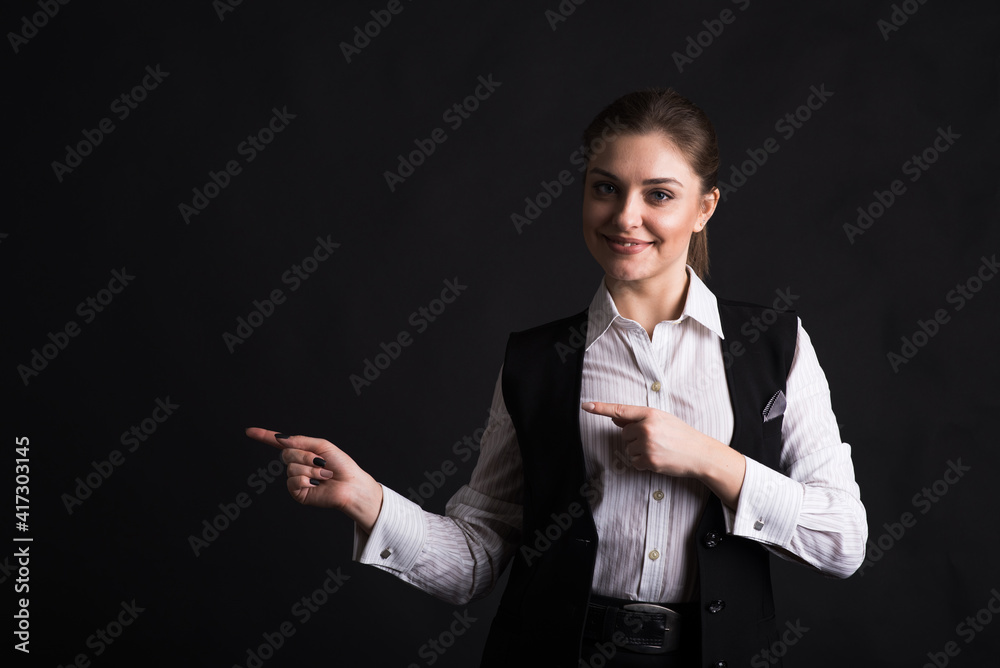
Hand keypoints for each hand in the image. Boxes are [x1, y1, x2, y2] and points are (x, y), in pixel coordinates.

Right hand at [245, 428, 382, 532]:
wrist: (350, 485)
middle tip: (321, 462)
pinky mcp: (298, 492)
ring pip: (292, 468)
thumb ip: (299, 441)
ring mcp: (296, 479)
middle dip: (305, 456)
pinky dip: (308, 480)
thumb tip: (280, 438)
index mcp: (302, 451)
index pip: (279, 443)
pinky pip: (294, 481)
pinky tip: (318, 484)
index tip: (249, 431)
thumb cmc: (341, 465)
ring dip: (311, 469)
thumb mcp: (321, 446)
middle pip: (287, 454)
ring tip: (323, 475)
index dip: (264, 436)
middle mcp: (297, 465)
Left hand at [581, 402, 745, 506]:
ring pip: (628, 450)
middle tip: (655, 440)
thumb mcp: (661, 420)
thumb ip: (637, 418)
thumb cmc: (680, 435)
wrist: (700, 453)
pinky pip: (634, 462)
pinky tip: (657, 459)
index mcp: (650, 414)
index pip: (620, 410)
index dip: (601, 408)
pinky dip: (643, 463)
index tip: (585, 406)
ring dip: (639, 452)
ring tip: (658, 450)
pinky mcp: (649, 461)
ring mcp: (648, 445)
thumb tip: (614, 419)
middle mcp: (647, 427)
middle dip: (635, 439)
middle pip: (624, 434)